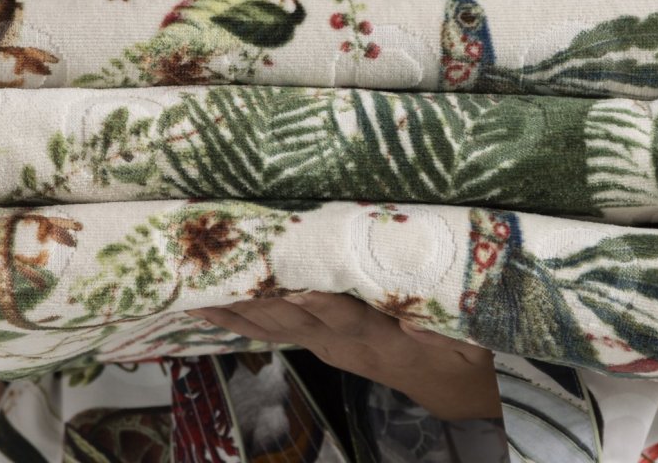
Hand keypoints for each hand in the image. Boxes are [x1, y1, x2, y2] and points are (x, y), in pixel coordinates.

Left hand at [186, 291, 501, 421]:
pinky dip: (244, 316)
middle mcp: (343, 340)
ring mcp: (328, 343)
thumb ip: (437, 323)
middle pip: (291, 317)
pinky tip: (216, 305)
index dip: (310, 300)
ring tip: (197, 287)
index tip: (280, 281)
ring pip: (276, 324)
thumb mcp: (461, 337)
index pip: (338, 316)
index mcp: (377, 334)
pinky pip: (277, 329)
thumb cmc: (458, 349)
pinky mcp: (323, 343)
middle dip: (251, 297)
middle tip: (213, 272)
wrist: (451, 385)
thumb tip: (409, 315)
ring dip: (237, 308)